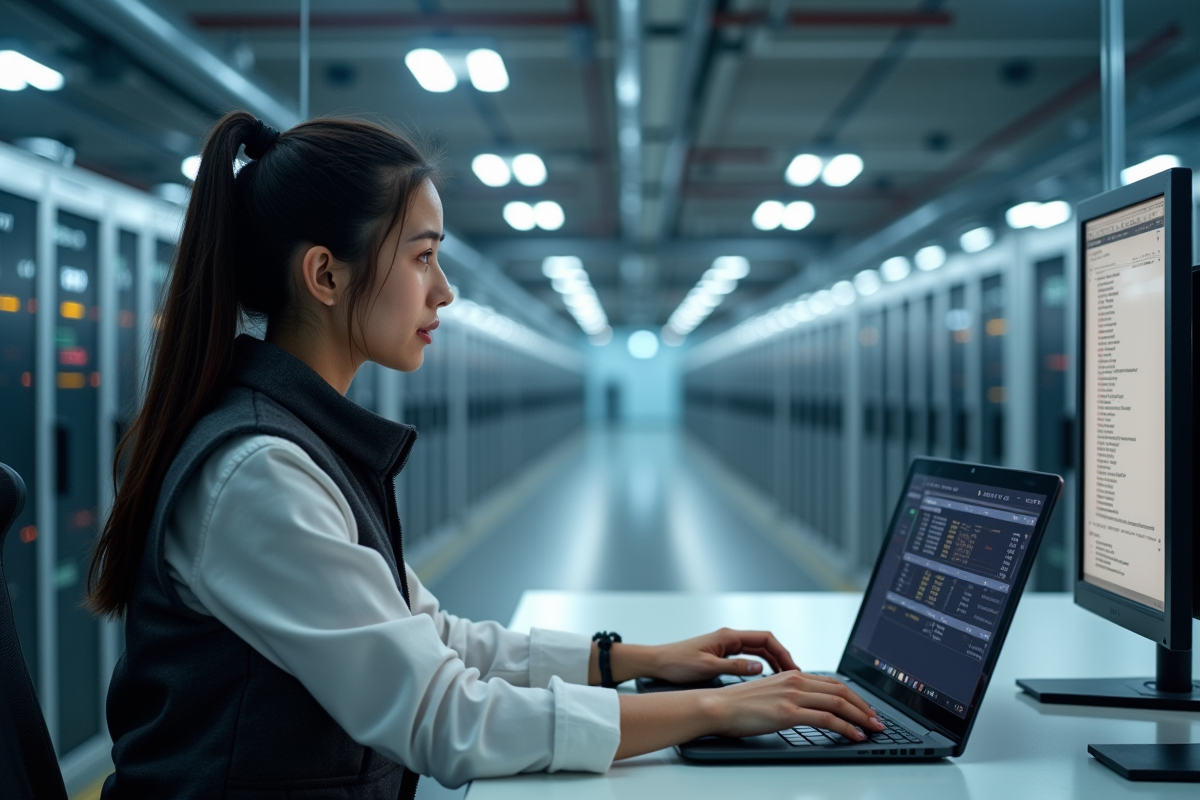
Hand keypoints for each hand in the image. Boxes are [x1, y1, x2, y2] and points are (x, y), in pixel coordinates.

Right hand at [612, 670, 884, 758]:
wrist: (716, 707)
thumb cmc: (737, 705)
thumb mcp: (767, 694)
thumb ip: (787, 696)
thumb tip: (804, 706)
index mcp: (791, 675)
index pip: (831, 682)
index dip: (853, 695)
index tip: (865, 707)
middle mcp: (795, 681)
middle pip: (840, 691)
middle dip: (863, 706)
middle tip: (877, 720)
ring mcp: (793, 696)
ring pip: (838, 703)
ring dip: (861, 717)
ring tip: (873, 728)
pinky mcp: (789, 712)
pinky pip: (827, 719)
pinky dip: (846, 727)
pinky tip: (855, 735)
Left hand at [647, 627, 799, 682]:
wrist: (658, 662)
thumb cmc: (678, 663)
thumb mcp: (708, 668)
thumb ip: (735, 667)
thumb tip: (760, 667)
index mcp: (728, 636)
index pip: (765, 638)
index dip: (782, 652)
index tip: (792, 667)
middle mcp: (729, 637)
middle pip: (764, 643)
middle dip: (781, 657)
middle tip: (794, 675)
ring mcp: (725, 644)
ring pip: (757, 649)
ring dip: (772, 660)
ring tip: (785, 676)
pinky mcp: (721, 652)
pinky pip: (747, 654)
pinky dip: (760, 662)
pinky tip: (765, 675)